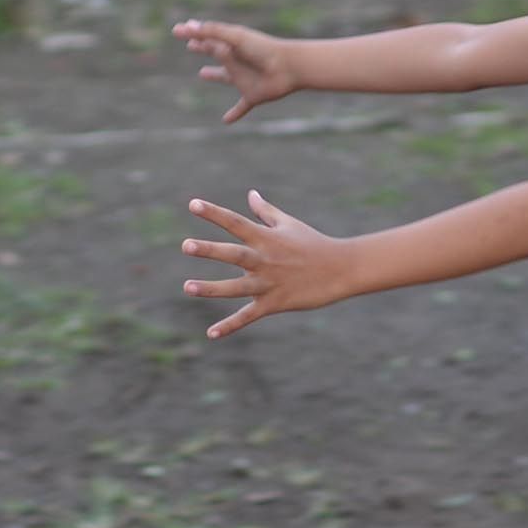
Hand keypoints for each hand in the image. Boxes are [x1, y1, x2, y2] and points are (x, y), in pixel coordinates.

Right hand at [172, 18, 300, 122]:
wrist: (288, 67)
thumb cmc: (263, 49)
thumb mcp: (235, 38)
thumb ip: (212, 32)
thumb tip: (188, 28)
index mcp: (233, 45)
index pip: (209, 37)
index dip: (194, 34)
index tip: (179, 31)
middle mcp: (237, 61)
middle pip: (216, 53)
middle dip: (204, 48)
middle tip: (191, 45)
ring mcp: (244, 79)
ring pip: (225, 77)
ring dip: (214, 75)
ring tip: (202, 73)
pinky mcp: (252, 95)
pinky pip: (242, 107)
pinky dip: (234, 113)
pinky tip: (226, 121)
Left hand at [179, 191, 354, 337]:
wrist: (341, 269)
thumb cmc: (314, 244)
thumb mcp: (289, 224)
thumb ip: (265, 212)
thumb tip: (250, 194)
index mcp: (266, 238)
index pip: (235, 222)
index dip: (214, 213)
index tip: (192, 204)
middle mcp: (265, 259)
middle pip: (233, 254)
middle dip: (209, 250)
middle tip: (186, 245)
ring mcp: (269, 283)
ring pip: (236, 288)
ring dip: (211, 288)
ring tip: (187, 287)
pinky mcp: (275, 303)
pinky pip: (249, 316)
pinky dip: (230, 325)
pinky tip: (210, 333)